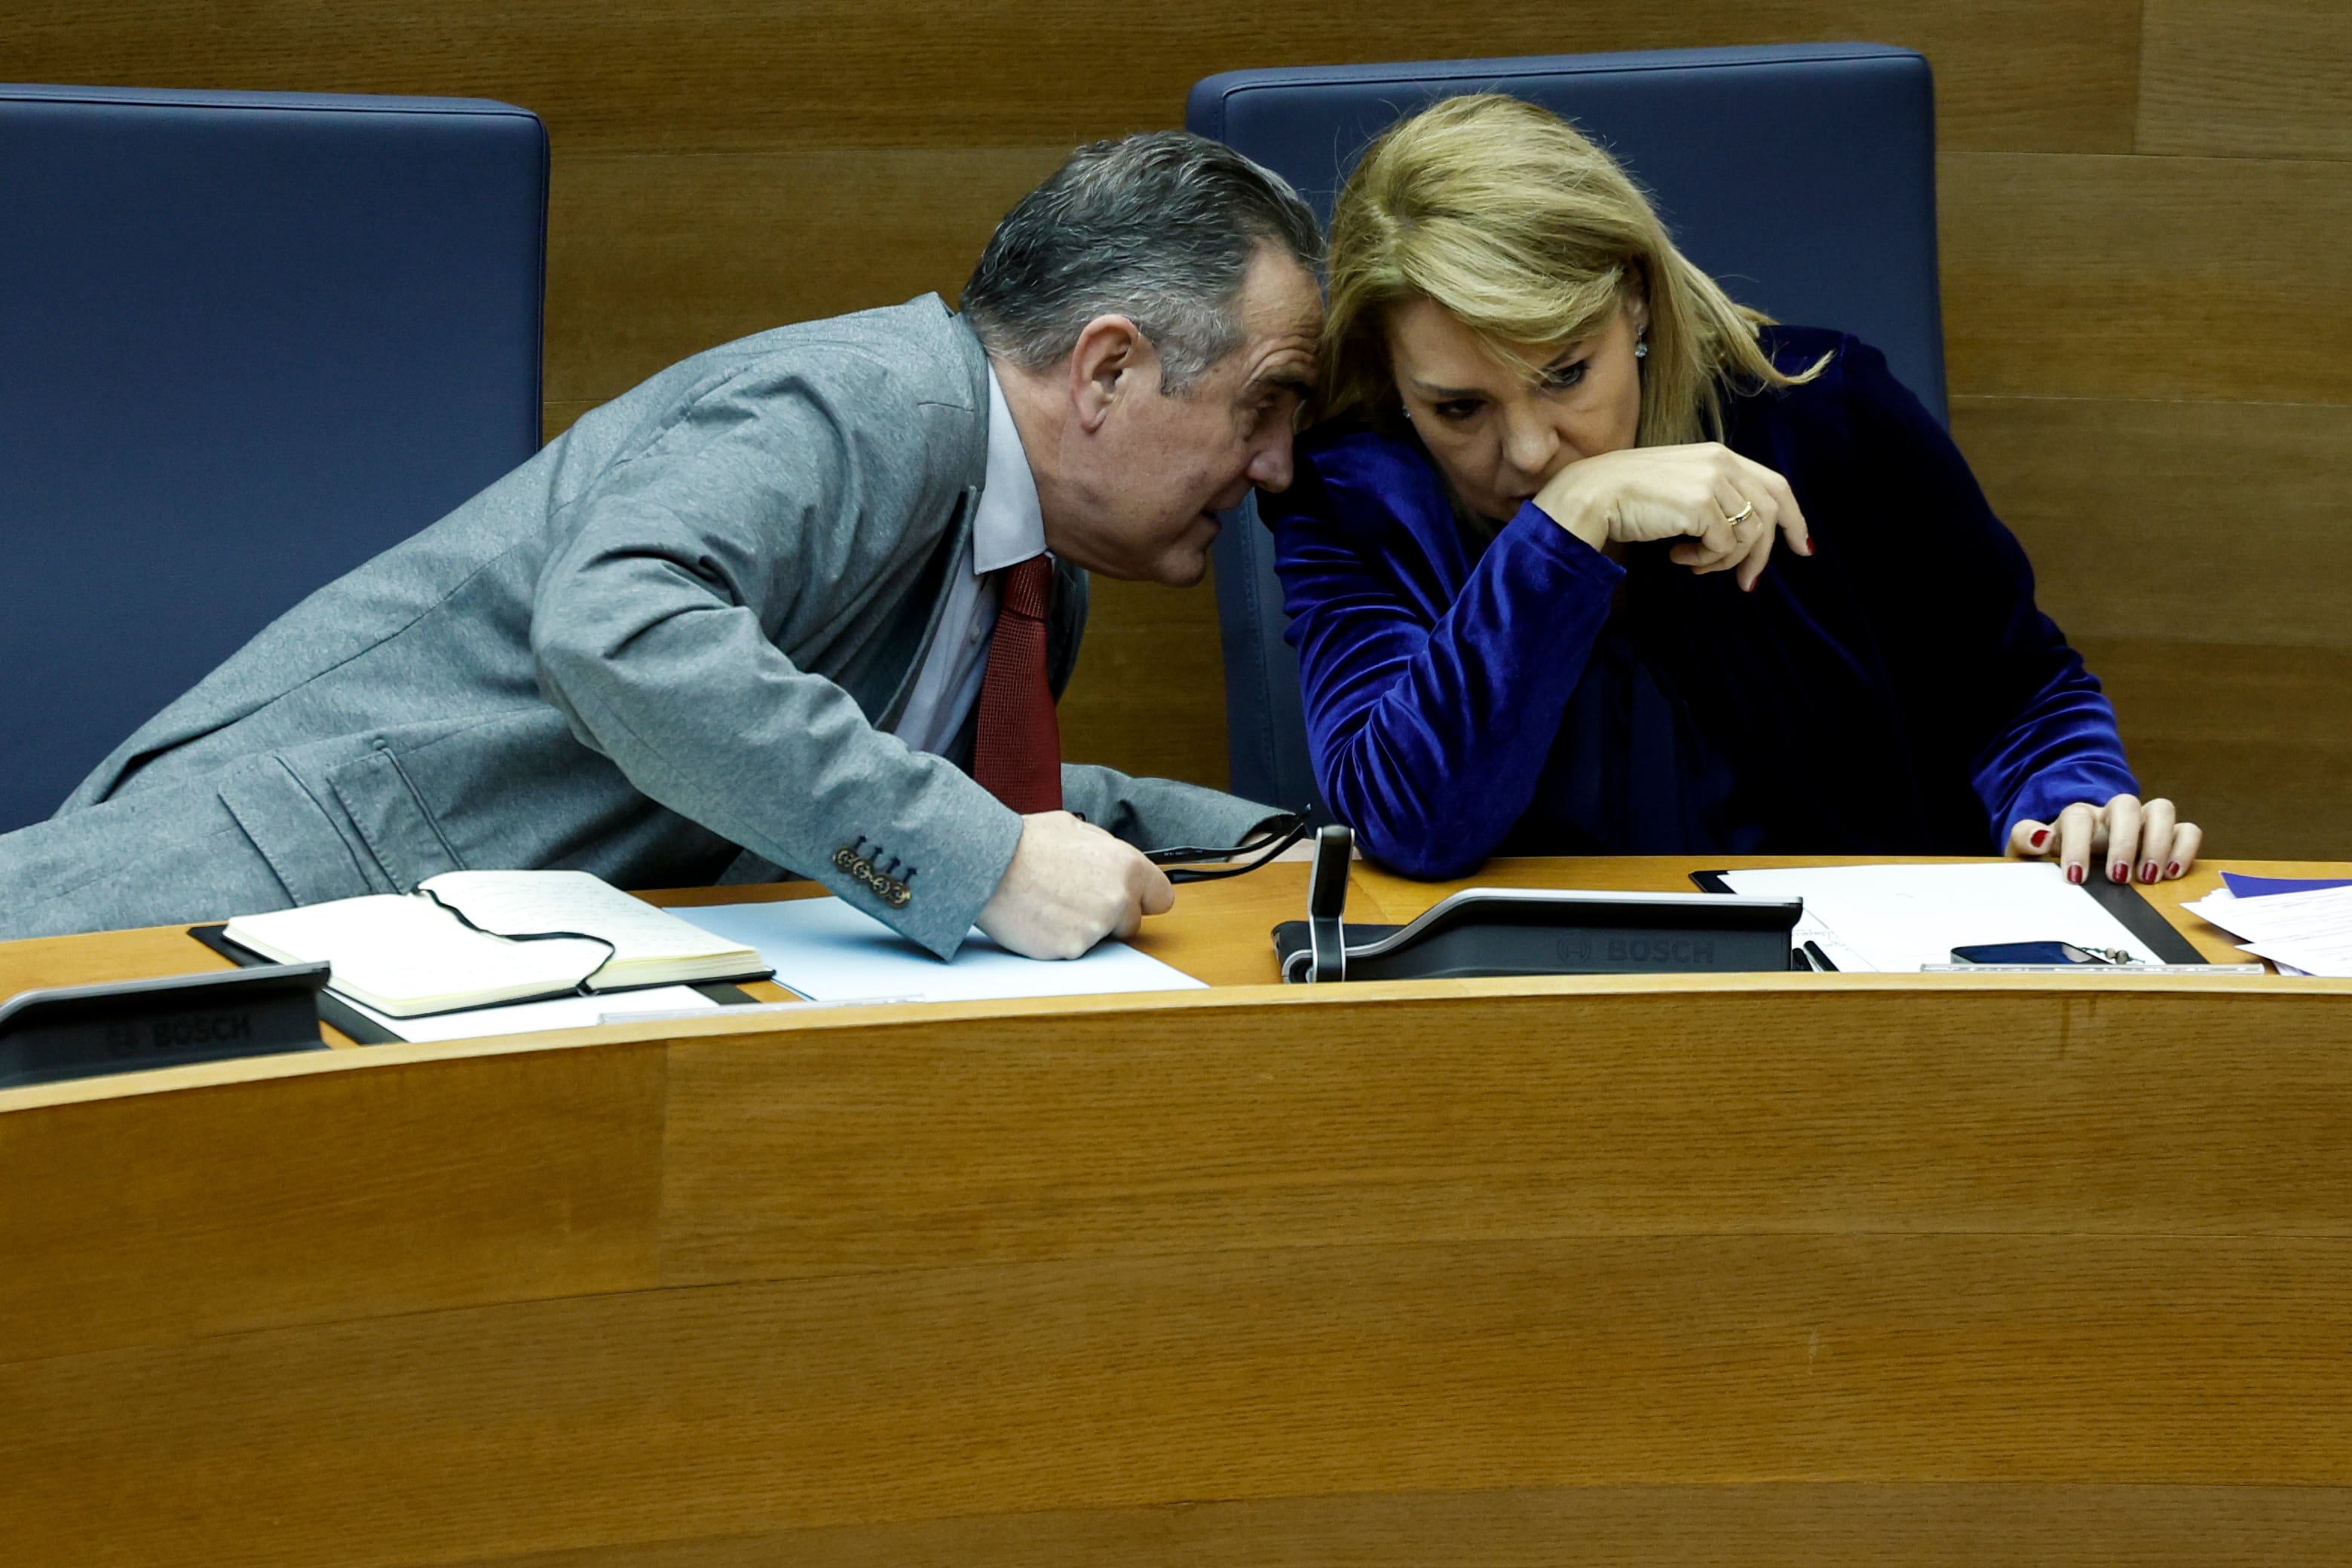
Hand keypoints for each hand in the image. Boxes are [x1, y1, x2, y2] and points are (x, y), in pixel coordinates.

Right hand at [977, 810, 1174, 958]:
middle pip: (1131, 923)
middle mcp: (1117, 901)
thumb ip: (1106, 850)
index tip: (1131, 900)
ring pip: (1100, 938)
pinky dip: (1059, 939)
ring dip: (1083, 927)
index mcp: (1126, 867)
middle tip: (1076, 898)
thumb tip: (1115, 861)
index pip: (1161, 898)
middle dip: (1110, 916)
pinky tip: (1040, 917)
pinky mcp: (1069, 950)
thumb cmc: (1025, 843)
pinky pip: (1072, 949)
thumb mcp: (1075, 828)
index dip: (1143, 899)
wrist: (987, 865)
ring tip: (1051, 902)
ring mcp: (1094, 929)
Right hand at [1532, 441, 1810, 590]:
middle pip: (1769, 512)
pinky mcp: (1701, 504)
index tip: (1800, 547)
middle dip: (1763, 554)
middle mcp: (1722, 462)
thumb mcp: (1681, 487)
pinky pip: (1723, 545)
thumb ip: (1714, 497)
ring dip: (1724, 560)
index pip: (1775, 484)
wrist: (1595, 494)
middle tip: (1748, 583)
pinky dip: (1704, 560)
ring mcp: (1713, 481)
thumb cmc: (1630, 496)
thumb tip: (1741, 536)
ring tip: (1696, 566)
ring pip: (1749, 533)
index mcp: (1720, 455)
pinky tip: (1677, 557)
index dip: (1794, 518)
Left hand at [2006, 793, 2202, 884]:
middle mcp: (2113, 814)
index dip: (2077, 845)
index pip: (2078, 817)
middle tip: (2118, 877)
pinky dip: (2184, 848)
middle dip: (2124, 841)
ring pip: (2162, 808)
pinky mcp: (2168, 836)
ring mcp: (2143, 822)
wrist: (2074, 858)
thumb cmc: (2053, 855)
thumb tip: (2042, 837)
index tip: (2075, 878)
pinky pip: (2187, 829)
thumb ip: (2024, 839)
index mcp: (2078, 816)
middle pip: (2126, 804)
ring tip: (2150, 877)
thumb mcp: (2029, 851)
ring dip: (2159, 842)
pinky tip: (2172, 874)